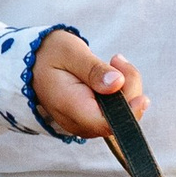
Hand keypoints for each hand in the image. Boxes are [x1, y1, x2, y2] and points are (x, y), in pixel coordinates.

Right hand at [29, 31, 148, 141]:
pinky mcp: (93, 119)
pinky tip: (111, 76)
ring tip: (113, 62)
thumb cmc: (49, 54)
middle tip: (117, 59)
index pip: (106, 124)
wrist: (33, 63)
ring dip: (127, 88)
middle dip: (129, 89)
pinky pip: (117, 112)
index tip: (142, 97)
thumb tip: (116, 83)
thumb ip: (93, 70)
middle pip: (119, 119)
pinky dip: (121, 92)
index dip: (128, 114)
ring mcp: (86, 123)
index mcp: (69, 106)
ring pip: (122, 115)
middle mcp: (78, 122)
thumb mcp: (70, 52)